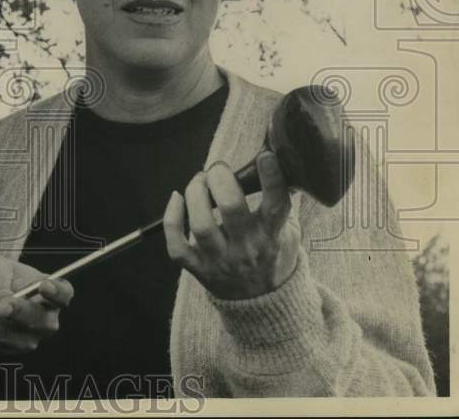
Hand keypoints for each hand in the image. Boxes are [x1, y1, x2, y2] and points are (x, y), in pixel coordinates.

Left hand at [0, 253, 73, 355]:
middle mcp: (41, 319)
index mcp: (47, 292)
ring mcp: (22, 338)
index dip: (58, 293)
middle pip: (42, 322)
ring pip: (14, 340)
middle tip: (3, 306)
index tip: (44, 286)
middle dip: (21, 313)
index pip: (63, 294)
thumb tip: (2, 300)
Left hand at [163, 152, 299, 299]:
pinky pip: (177, 246)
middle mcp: (246, 249)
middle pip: (231, 209)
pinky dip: (171, 219)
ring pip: (201, 225)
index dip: (271, 179)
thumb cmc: (271, 254)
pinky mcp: (197, 268)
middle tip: (218, 169)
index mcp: (272, 236)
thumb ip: (280, 201)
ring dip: (195, 195)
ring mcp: (219, 260)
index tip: (265, 156)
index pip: (276, 206)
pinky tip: (176, 199)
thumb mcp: (288, 231)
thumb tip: (275, 160)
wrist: (261, 303)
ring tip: (199, 181)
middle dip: (221, 180)